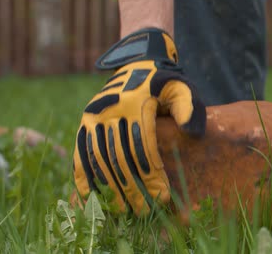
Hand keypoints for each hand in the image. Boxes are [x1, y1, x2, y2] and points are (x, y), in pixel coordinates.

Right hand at [73, 28, 205, 214]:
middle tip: (143, 212)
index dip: (151, 175)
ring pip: (100, 158)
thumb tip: (190, 133)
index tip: (161, 196)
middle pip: (120, 157)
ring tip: (121, 210)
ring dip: (109, 187)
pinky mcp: (86, 120)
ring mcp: (94, 115)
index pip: (143, 147)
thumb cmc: (166, 80)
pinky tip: (91, 196)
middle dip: (132, 188)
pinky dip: (84, 175)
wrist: (138, 59)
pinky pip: (81, 151)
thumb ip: (187, 108)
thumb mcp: (182, 87)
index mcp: (135, 103)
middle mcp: (110, 110)